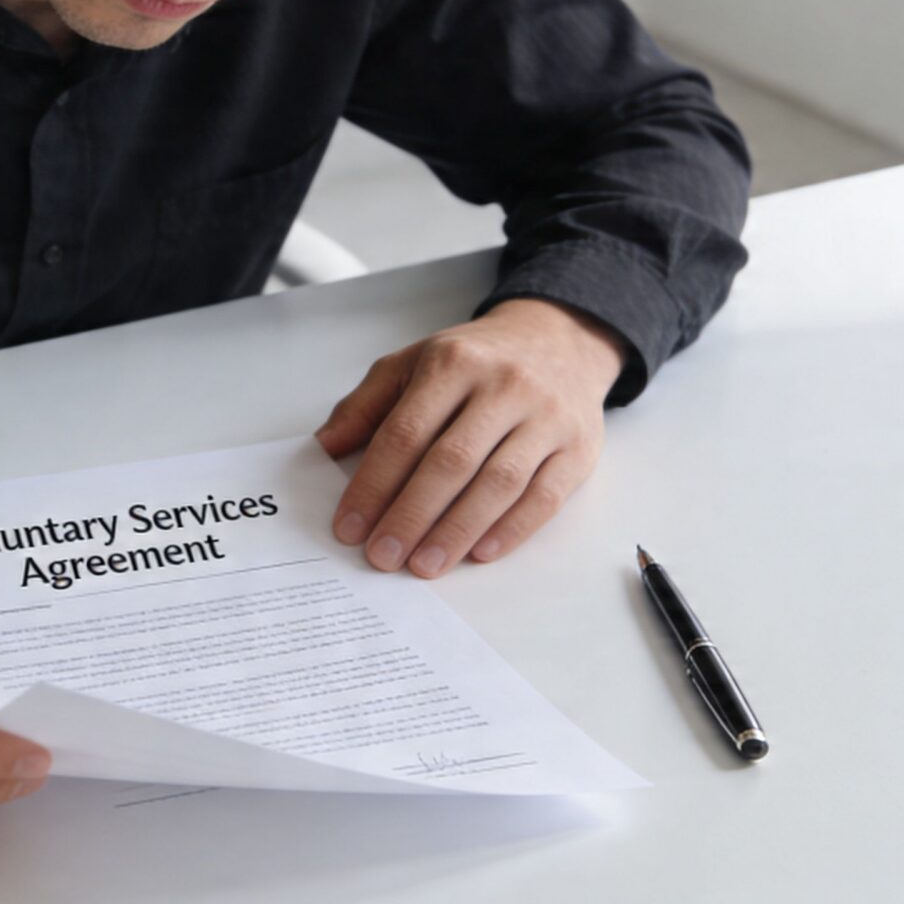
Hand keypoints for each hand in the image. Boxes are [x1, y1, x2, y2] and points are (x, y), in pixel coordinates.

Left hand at [315, 297, 628, 576]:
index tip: (350, 526)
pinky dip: (511, 530)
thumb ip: (367, 404)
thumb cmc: (476, 360)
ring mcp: (546, 417)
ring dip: (456, 532)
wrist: (559, 338)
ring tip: (423, 565)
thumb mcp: (414, 362)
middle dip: (411, 516)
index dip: (373, 484)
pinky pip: (544, 496)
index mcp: (453, 364)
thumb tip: (326, 447)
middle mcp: (503, 386)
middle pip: (450, 462)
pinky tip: (479, 554)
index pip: (405, 432)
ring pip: (498, 483)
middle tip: (382, 556)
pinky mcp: (578, 447)